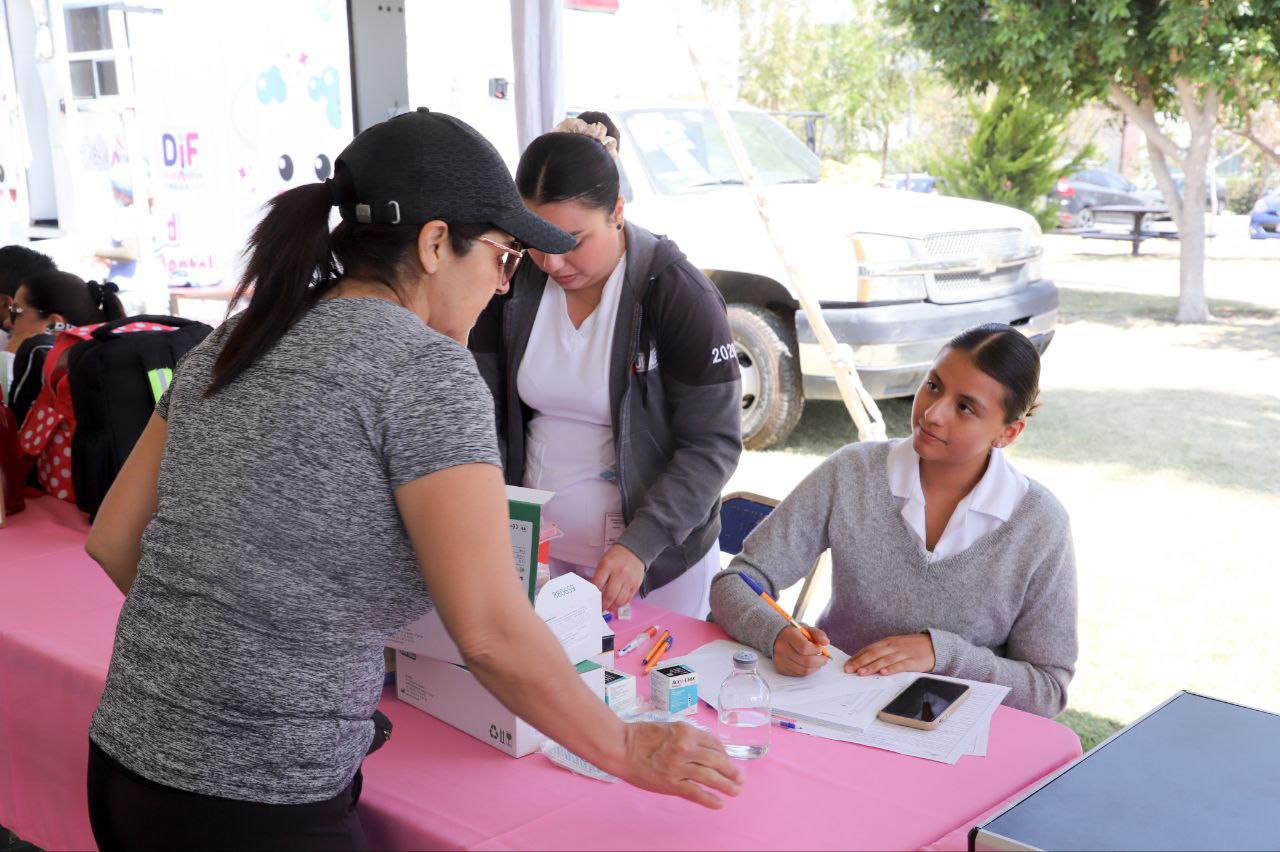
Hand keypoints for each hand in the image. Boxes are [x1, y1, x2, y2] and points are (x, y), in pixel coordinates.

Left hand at [594, 544, 644, 610]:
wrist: (635, 550)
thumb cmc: (617, 556)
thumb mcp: (604, 561)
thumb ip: (599, 576)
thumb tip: (595, 592)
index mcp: (607, 566)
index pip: (597, 585)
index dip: (593, 595)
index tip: (591, 600)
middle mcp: (619, 573)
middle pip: (609, 595)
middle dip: (603, 605)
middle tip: (600, 608)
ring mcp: (628, 580)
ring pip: (619, 600)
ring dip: (612, 607)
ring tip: (608, 608)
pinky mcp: (636, 584)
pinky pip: (628, 598)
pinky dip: (621, 603)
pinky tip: (617, 603)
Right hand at [616, 721, 742, 808]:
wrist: (621, 747)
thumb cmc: (641, 736)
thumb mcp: (669, 728)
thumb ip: (687, 737)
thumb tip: (704, 749)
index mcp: (686, 731)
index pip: (713, 744)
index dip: (724, 754)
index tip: (728, 761)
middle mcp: (686, 747)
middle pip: (717, 760)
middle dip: (731, 771)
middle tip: (740, 778)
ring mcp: (679, 767)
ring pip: (710, 777)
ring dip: (726, 785)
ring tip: (735, 791)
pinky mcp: (671, 783)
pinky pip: (696, 793)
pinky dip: (710, 799)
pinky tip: (719, 803)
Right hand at [771, 624, 829, 676]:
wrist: (777, 638)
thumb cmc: (795, 634)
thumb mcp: (806, 629)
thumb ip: (818, 634)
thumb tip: (826, 642)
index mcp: (789, 635)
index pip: (805, 647)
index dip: (816, 650)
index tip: (821, 649)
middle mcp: (782, 648)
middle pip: (806, 661)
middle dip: (820, 661)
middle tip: (824, 658)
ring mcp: (780, 660)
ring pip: (804, 670)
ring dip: (815, 667)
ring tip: (818, 661)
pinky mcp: (781, 669)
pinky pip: (799, 674)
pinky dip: (807, 670)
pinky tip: (809, 665)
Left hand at [844, 633, 935, 675]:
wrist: (934, 645)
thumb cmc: (911, 647)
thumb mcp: (895, 646)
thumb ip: (881, 652)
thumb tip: (864, 662)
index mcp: (887, 642)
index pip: (868, 649)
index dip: (856, 657)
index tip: (846, 665)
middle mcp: (893, 647)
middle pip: (873, 654)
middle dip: (860, 662)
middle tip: (849, 670)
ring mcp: (903, 653)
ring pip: (884, 660)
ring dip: (872, 666)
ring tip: (861, 673)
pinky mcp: (913, 661)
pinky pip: (900, 665)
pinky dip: (891, 669)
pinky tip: (884, 673)